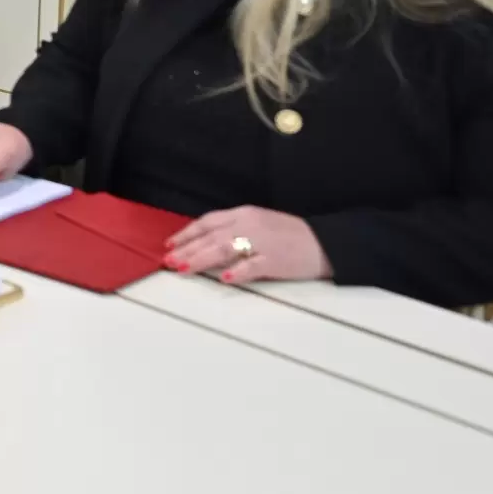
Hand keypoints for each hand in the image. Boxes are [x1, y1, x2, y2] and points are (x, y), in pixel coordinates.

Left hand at [166, 207, 329, 285]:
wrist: (324, 242)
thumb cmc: (289, 235)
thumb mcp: (259, 223)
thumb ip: (234, 230)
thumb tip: (204, 244)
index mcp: (244, 214)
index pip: (208, 222)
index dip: (186, 233)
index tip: (169, 244)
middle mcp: (249, 225)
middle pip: (211, 237)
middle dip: (186, 249)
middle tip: (168, 261)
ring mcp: (262, 242)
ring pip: (224, 249)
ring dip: (200, 259)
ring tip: (183, 268)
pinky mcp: (275, 260)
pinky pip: (252, 266)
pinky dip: (236, 272)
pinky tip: (222, 279)